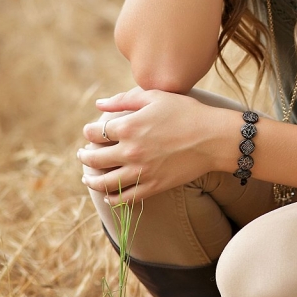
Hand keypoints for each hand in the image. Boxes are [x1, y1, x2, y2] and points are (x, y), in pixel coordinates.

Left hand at [77, 88, 233, 204]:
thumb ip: (124, 99)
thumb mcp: (155, 97)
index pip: (95, 132)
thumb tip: (98, 104)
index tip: (90, 132)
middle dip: (84, 156)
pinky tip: (108, 195)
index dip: (88, 132)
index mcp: (128, 126)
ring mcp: (141, 171)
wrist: (214, 138)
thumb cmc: (187, 112)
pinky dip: (112, 198)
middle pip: (94, 158)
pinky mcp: (154, 186)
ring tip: (88, 177)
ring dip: (91, 180)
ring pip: (105, 182)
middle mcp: (130, 151)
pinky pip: (125, 198)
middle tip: (83, 154)